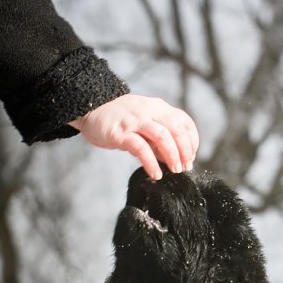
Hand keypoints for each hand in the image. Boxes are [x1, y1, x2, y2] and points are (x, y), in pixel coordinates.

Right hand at [69, 94, 198, 179]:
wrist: (91, 108)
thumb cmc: (121, 119)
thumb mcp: (145, 123)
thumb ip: (160, 138)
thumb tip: (177, 158)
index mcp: (158, 107)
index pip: (184, 121)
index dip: (192, 140)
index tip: (191, 157)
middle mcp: (149, 111)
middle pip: (177, 129)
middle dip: (185, 150)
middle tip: (185, 167)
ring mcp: (135, 121)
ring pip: (162, 137)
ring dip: (172, 156)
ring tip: (174, 171)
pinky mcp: (120, 133)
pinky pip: (141, 149)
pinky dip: (151, 163)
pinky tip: (155, 174)